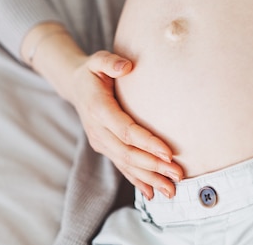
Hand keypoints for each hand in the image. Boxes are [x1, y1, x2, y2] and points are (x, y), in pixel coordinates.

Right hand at [67, 51, 183, 199]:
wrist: (75, 86)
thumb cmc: (92, 71)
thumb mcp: (97, 60)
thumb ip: (110, 62)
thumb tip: (125, 67)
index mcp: (98, 109)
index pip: (126, 130)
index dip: (147, 143)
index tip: (168, 152)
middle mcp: (98, 130)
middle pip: (128, 153)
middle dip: (153, 166)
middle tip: (178, 174)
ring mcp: (100, 142)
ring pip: (125, 164)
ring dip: (149, 178)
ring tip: (171, 190)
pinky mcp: (105, 147)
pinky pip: (121, 166)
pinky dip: (136, 180)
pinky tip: (151, 193)